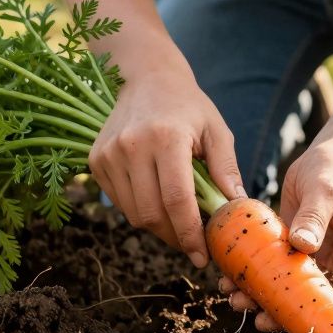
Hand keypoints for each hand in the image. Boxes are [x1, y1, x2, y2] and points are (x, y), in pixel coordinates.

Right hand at [90, 61, 243, 267]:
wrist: (145, 77)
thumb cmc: (187, 105)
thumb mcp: (216, 129)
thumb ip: (226, 168)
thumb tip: (237, 207)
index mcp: (165, 137)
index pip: (176, 199)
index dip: (190, 233)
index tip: (202, 256)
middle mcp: (131, 146)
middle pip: (151, 213)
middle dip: (175, 237)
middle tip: (194, 245)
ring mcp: (108, 154)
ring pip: (133, 214)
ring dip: (158, 228)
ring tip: (179, 223)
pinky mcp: (95, 161)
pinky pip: (120, 203)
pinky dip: (140, 211)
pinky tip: (158, 201)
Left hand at [220, 135, 332, 331]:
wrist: (330, 153)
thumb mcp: (325, 189)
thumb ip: (314, 217)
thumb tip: (303, 246)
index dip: (328, 315)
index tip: (301, 326)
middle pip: (316, 298)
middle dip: (286, 311)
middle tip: (257, 320)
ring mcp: (317, 256)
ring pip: (292, 287)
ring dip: (264, 297)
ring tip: (235, 300)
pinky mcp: (295, 247)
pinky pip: (275, 268)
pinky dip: (256, 275)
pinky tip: (231, 279)